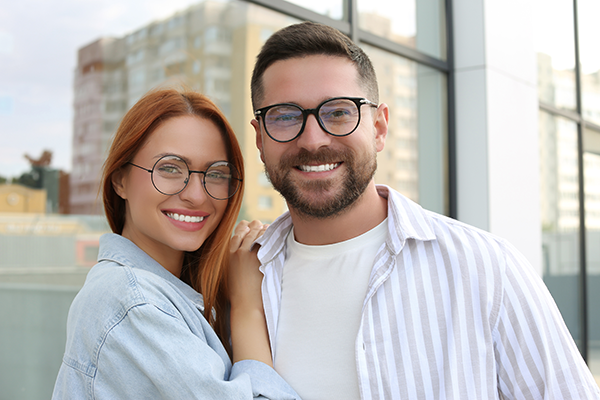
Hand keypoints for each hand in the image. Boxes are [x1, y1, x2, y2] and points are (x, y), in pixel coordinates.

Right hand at [228, 220, 272, 364]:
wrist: (247, 307)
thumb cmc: (239, 295)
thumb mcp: (230, 275)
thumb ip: (234, 262)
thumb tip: (240, 255)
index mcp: (229, 255)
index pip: (237, 233)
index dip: (245, 228)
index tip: (251, 227)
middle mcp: (238, 252)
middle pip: (247, 230)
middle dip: (255, 226)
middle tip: (262, 225)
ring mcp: (249, 254)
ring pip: (257, 233)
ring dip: (264, 229)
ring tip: (270, 229)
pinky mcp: (260, 258)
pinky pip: (266, 240)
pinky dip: (270, 236)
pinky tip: (275, 236)